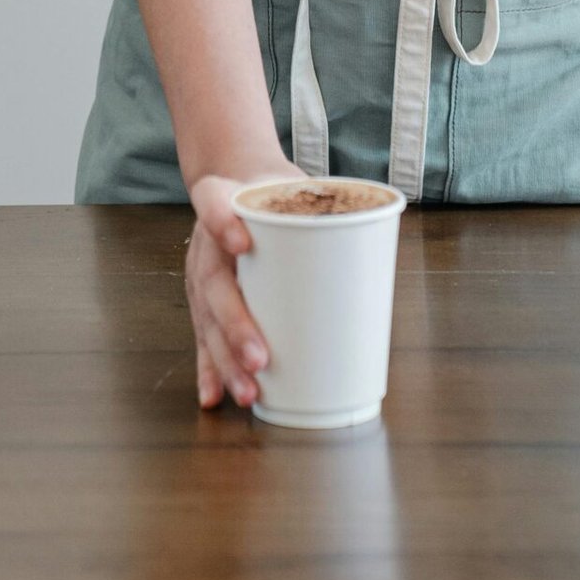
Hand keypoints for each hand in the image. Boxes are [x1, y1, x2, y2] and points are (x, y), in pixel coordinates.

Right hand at [185, 158, 306, 409]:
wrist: (238, 183)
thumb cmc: (274, 192)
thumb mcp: (291, 183)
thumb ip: (319, 206)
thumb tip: (378, 246)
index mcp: (221, 201)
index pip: (214, 204)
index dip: (223, 223)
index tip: (242, 242)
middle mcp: (205, 240)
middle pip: (213, 283)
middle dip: (235, 326)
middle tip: (260, 357)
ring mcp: (201, 273)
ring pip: (207, 320)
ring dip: (226, 360)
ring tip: (249, 388)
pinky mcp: (205, 302)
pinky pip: (204, 338)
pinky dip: (209, 369)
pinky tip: (214, 397)